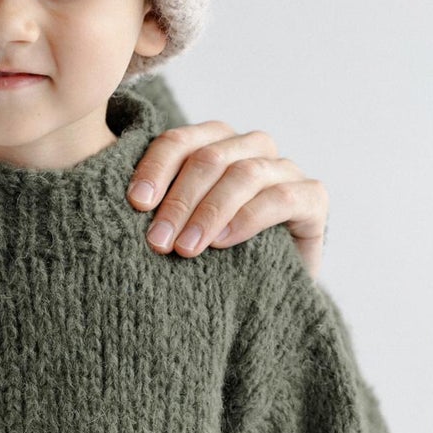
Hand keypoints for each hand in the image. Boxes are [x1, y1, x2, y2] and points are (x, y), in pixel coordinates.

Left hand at [127, 124, 328, 277]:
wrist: (267, 291)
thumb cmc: (213, 254)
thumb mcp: (180, 225)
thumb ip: (158, 205)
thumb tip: (119, 201)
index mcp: (215, 143)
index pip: (180, 141)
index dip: (155, 167)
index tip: (134, 203)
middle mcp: (251, 148)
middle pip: (210, 157)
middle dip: (179, 199)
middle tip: (157, 242)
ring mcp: (285, 170)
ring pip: (244, 174)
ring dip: (210, 212)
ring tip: (185, 248)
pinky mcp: (312, 198)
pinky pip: (281, 198)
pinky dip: (248, 219)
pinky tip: (223, 243)